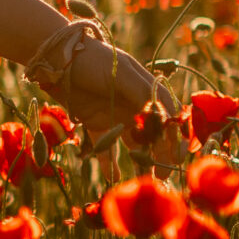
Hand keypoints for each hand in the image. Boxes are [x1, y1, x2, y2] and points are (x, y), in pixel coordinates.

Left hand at [34, 37, 184, 163]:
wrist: (58, 58)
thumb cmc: (94, 60)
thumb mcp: (122, 73)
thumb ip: (143, 94)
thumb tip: (167, 116)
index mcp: (147, 91)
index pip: (169, 116)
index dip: (177, 135)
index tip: (179, 153)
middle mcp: (135, 105)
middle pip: (154, 134)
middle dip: (162, 154)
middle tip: (165, 174)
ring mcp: (116, 115)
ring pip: (134, 144)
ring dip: (142, 161)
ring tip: (148, 180)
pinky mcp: (96, 124)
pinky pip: (106, 147)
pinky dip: (110, 162)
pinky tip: (114, 177)